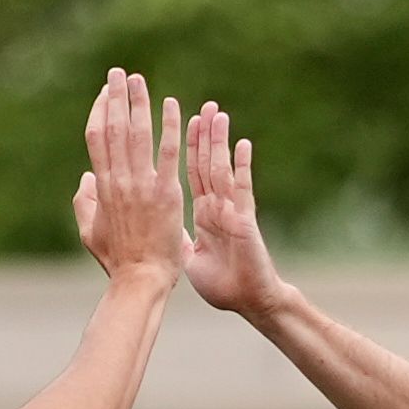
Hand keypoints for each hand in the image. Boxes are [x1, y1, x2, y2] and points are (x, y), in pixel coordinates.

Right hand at [69, 69, 185, 282]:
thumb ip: (84, 202)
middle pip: (114, 129)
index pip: (97, 139)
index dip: (100, 112)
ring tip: (138, 79)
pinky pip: (168, 152)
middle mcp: (119, 181)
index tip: (105, 93)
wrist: (140, 279)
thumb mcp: (89, 232)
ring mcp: (142, 186)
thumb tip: (85, 177)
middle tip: (118, 73)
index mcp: (102, 187)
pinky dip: (169, 126)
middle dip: (115, 98)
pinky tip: (171, 105)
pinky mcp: (166, 193)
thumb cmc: (117, 260)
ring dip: (138, 103)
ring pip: (137, 134)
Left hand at [176, 100, 288, 316]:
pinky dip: (242, 167)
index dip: (185, 149)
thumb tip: (160, 228)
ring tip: (217, 114)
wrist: (247, 302)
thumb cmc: (222, 286)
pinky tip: (242, 144)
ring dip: (219, 141)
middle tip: (201, 106)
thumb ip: (179, 237)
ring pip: (222, 169)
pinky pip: (242, 189)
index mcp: (202, 214)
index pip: (191, 173)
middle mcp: (217, 206)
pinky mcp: (244, 220)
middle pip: (206, 163)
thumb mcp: (191, 257)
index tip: (180, 123)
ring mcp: (232, 210)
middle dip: (203, 135)